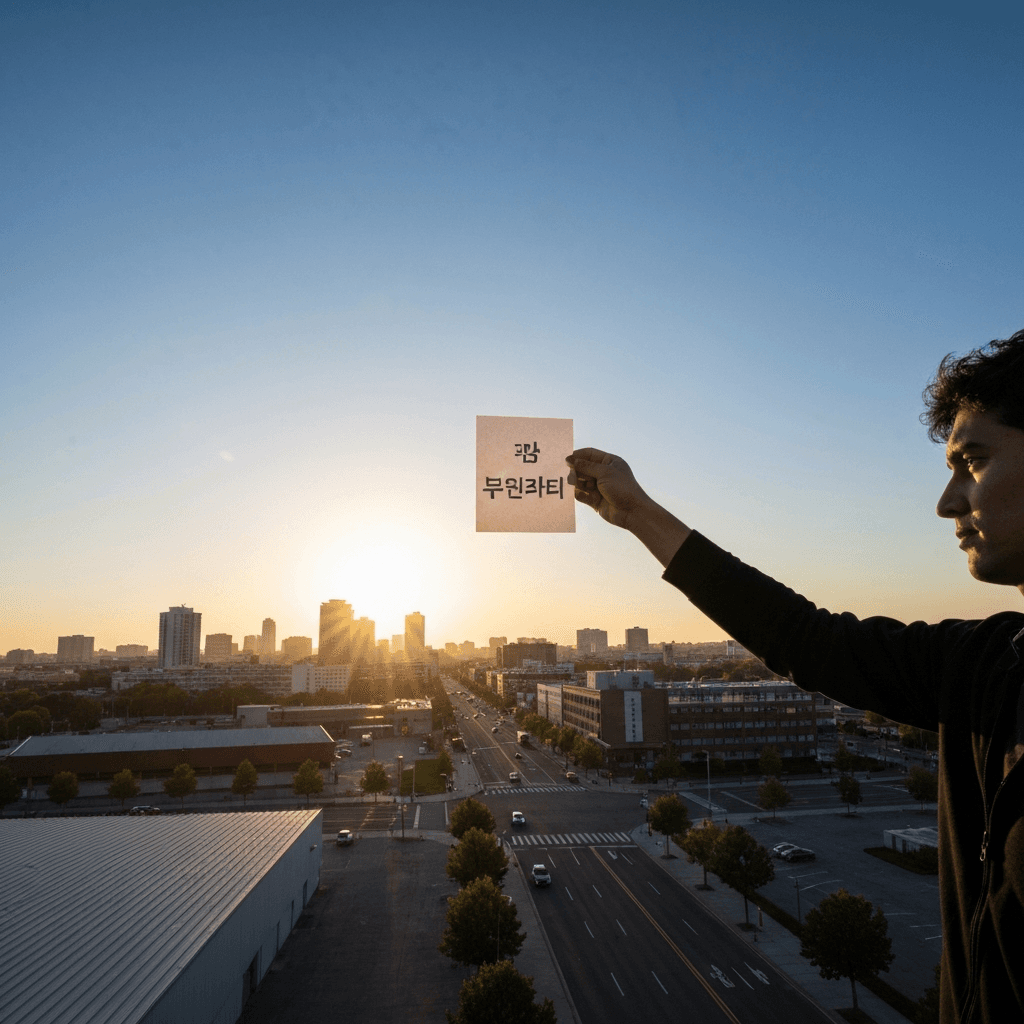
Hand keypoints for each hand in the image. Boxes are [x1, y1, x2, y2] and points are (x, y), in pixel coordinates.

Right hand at [566, 447, 691, 565]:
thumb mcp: (604, 472)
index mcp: (610, 462)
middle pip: (584, 468)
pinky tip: (581, 495)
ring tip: (575, 485)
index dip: (578, 456)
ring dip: (577, 483)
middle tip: (571, 476)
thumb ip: (586, 466)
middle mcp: (604, 473)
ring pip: (581, 482)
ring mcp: (599, 487)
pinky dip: (579, 494)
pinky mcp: (595, 500)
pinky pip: (582, 495)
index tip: (566, 459)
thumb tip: (570, 460)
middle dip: (576, 471)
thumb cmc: (622, 488)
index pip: (590, 454)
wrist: (632, 511)